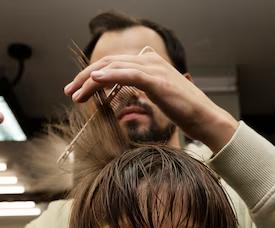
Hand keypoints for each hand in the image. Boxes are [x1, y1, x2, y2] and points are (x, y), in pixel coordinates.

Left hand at [64, 48, 238, 151]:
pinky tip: (94, 80)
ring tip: (76, 93)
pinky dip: (109, 75)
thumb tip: (128, 92)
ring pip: (113, 67)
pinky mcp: (156, 80)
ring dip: (90, 80)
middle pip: (109, 63)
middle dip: (85, 77)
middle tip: (70, 91)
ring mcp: (154, 69)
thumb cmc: (185, 112)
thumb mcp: (160, 97)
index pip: (114, 64)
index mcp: (150, 63)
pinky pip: (127, 74)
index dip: (92, 75)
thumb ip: (144, 90)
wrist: (205, 118)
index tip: (78, 89)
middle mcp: (150, 61)